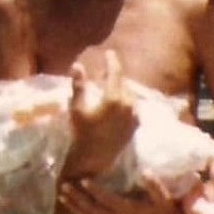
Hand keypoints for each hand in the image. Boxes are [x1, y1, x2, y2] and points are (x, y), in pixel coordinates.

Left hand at [58, 173, 190, 213]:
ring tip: (60, 196)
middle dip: (78, 199)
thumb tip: (145, 172)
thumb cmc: (165, 207)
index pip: (108, 200)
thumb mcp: (164, 197)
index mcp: (129, 210)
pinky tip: (69, 207)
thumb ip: (155, 186)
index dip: (95, 191)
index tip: (84, 180)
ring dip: (75, 208)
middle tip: (64, 186)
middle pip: (93, 210)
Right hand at [60, 53, 137, 178]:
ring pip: (129, 93)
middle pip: (123, 82)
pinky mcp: (136, 124)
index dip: (112, 61)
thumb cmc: (82, 135)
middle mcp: (129, 104)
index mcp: (114, 98)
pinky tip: (116, 102)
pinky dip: (125, 100)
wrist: (94, 160)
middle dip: (114, 75)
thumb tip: (77, 65)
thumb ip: (78, 86)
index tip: (109, 52)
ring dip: (120, 88)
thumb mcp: (77, 109)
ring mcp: (134, 115)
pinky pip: (132, 105)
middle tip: (104, 71)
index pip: (116, 72)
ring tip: (109, 87)